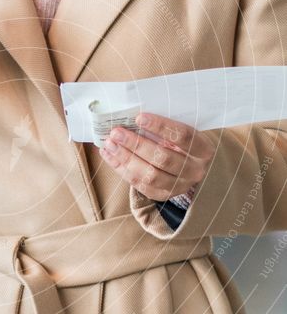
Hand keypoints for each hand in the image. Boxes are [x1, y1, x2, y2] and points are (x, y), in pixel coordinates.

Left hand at [99, 112, 214, 200]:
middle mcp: (194, 171)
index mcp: (203, 150)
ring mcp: (179, 186)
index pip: (183, 137)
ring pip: (150, 175)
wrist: (191, 167)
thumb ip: (165, 128)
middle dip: (136, 145)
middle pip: (163, 158)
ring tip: (110, 144)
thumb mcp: (182, 133)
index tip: (139, 118)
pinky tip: (109, 155)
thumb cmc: (183, 144)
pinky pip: (139, 184)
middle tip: (116, 132)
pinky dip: (121, 169)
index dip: (161, 127)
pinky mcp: (163, 195)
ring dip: (126, 158)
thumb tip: (134, 118)